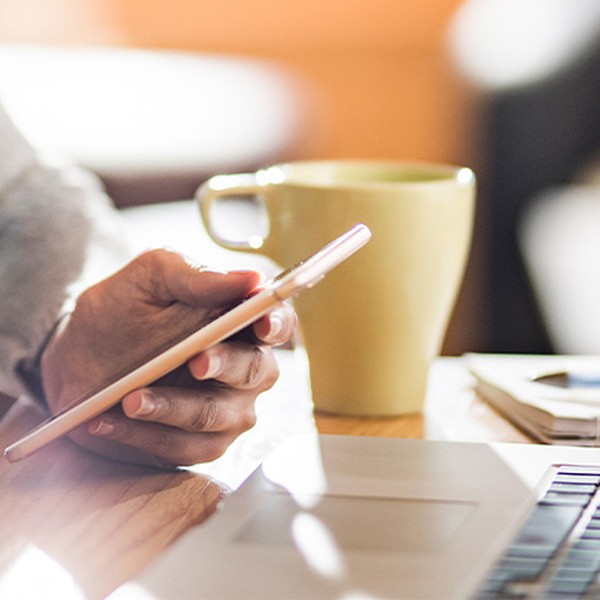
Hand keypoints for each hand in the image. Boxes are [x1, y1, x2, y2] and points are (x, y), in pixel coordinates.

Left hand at [41, 249, 296, 466]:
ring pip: (219, 415)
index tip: (260, 325)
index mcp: (242, 321)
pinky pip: (185, 447)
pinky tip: (109, 421)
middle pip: (256, 370)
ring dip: (174, 408)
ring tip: (130, 399)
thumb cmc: (121, 312)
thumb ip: (195, 276)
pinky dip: (146, 436)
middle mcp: (246, 366)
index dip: (276, 324)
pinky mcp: (202, 443)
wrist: (77, 359)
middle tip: (195, 361)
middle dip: (226, 366)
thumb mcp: (148, 279)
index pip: (279, 321)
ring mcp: (228, 409)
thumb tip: (251, 278)